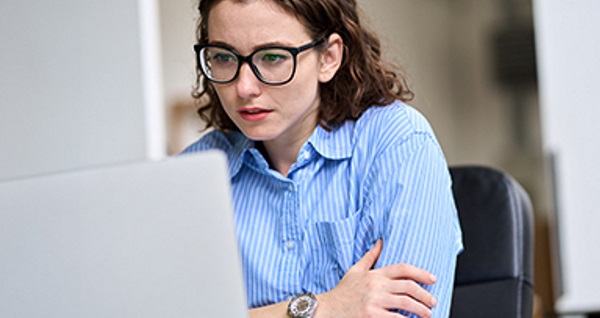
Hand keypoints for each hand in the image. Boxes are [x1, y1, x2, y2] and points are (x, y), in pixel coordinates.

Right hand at [317, 240, 436, 317]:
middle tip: (433, 302)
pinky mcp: (372, 315)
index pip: (403, 269)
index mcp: (374, 274)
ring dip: (421, 309)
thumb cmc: (342, 292)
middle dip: (425, 295)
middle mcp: (376, 285)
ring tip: (428, 314)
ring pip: (406, 303)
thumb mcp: (355, 270)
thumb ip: (370, 256)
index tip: (432, 279)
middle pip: (409, 286)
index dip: (421, 273)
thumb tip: (380, 241)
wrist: (326, 309)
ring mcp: (374, 301)